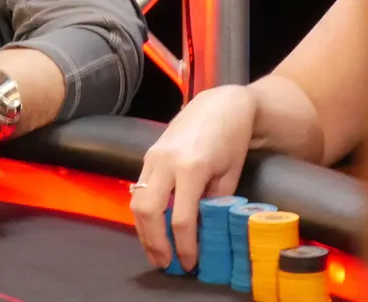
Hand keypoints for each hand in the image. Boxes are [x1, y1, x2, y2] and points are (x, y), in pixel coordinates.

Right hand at [129, 85, 256, 270]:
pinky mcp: (148, 154)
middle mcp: (165, 162)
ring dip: (143, 230)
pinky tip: (152, 227)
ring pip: (136, 201)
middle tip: (165, 263)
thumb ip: (214, 203)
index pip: (181, 219)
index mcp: (190, 168)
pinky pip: (138, 189)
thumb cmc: (231, 139)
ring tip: (155, 251)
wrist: (220, 105)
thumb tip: (203, 232)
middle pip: (148, 212)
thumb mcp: (230, 175)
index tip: (190, 264)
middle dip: (155, 243)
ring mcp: (153, 156)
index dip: (184, 246)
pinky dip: (143, 212)